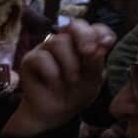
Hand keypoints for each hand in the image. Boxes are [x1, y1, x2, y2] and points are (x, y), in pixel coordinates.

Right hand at [5, 21, 116, 135]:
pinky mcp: (30, 59)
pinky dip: (52, 72)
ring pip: (58, 42)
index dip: (100, 32)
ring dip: (69, 64)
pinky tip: (54, 84)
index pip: (93, 28)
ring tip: (72, 80)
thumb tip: (101, 44)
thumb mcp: (93, 80)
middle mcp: (64, 42)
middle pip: (74, 25)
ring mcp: (45, 49)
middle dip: (84, 37)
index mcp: (82, 44)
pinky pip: (41, 57)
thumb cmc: (76, 93)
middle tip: (88, 52)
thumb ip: (96, 62)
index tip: (108, 43)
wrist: (55, 112)